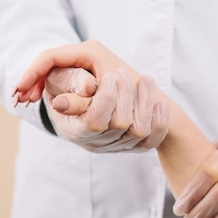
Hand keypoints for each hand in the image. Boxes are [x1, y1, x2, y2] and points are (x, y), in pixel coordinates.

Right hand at [14, 41, 168, 151]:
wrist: (83, 92)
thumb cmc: (68, 81)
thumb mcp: (59, 76)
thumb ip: (67, 80)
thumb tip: (89, 88)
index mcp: (71, 127)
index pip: (93, 121)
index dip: (106, 97)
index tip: (110, 75)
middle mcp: (93, 141)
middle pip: (119, 124)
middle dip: (125, 93)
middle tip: (120, 72)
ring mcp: (114, 145)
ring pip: (139, 131)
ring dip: (145, 101)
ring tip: (145, 80)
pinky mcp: (132, 146)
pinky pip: (152, 140)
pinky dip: (159, 120)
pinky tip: (158, 103)